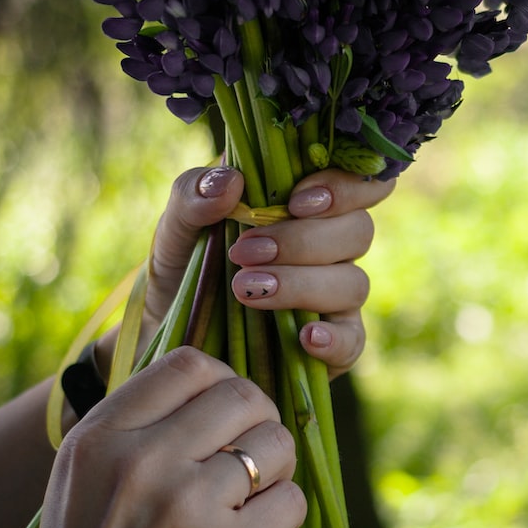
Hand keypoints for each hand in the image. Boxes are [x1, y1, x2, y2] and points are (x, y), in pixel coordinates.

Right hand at [0, 348, 305, 527]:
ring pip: (277, 445)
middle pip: (244, 396)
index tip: (227, 410)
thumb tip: (211, 383)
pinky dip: (281, 516)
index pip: (189, 364)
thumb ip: (137, 428)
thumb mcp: (85, 481)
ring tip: (247, 500)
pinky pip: (292, 501)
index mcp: (102, 437)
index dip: (222, 380)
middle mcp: (143, 462)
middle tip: (250, 455)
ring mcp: (188, 506)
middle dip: (260, 422)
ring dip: (276, 470)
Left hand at [140, 167, 392, 378]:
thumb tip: (232, 183)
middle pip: (359, 232)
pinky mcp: (331, 345)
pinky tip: (304, 337)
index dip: (346, 186)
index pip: (361, 184)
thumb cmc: (185, 264)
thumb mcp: (177, 224)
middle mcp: (333, 248)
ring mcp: (335, 297)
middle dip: (302, 241)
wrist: (166, 330)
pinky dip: (334, 339)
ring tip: (246, 291)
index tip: (297, 201)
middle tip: (245, 252)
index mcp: (309, 205)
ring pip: (354, 283)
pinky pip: (352, 341)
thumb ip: (194, 194)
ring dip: (303, 284)